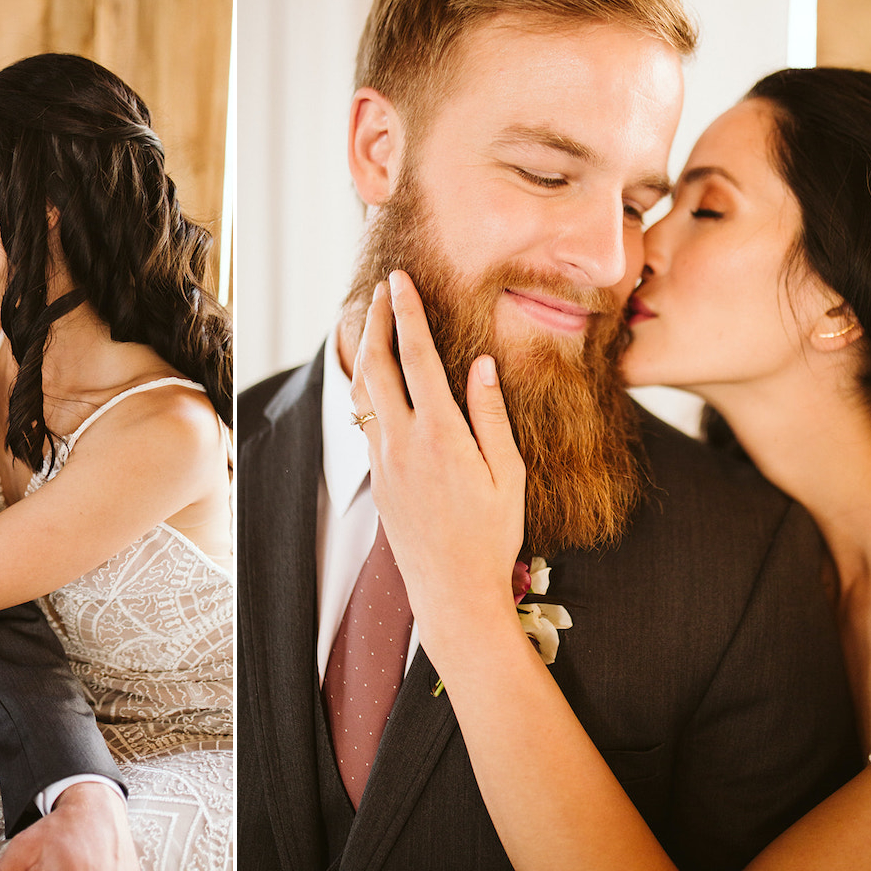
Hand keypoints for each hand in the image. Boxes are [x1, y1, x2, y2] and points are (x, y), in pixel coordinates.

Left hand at [349, 270, 525, 643]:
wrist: (452, 589)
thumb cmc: (491, 534)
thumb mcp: (508, 474)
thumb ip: (491, 415)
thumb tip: (481, 363)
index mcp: (440, 435)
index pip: (417, 358)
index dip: (407, 313)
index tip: (400, 280)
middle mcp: (402, 443)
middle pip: (377, 365)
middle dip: (377, 320)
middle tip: (384, 289)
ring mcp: (383, 460)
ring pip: (361, 392)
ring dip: (363, 350)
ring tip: (370, 319)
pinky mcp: (376, 476)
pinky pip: (363, 419)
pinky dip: (363, 385)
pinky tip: (372, 375)